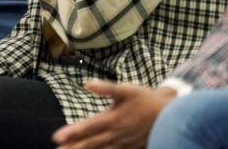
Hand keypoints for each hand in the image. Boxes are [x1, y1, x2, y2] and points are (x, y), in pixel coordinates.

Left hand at [52, 80, 175, 148]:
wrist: (170, 114)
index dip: (72, 132)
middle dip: (73, 146)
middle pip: (91, 142)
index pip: (88, 127)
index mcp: (113, 119)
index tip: (57, 137)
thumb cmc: (145, 99)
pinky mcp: (130, 147)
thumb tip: (87, 84)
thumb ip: (106, 87)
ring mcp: (124, 143)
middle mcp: (116, 133)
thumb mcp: (126, 89)